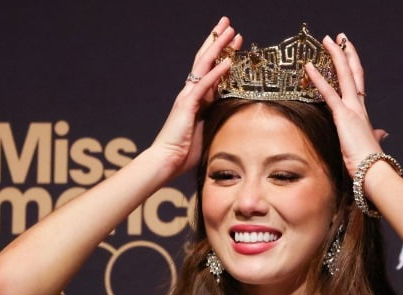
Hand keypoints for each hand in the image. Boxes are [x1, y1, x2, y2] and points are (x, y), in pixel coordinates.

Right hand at [151, 17, 242, 176]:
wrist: (166, 161)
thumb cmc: (185, 153)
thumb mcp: (207, 133)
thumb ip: (217, 122)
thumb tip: (236, 121)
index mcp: (196, 100)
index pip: (211, 72)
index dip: (223, 56)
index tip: (235, 44)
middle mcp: (191, 94)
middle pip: (205, 60)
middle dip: (218, 41)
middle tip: (229, 25)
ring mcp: (188, 97)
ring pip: (204, 65)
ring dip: (218, 47)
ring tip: (230, 31)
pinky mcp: (187, 105)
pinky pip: (205, 85)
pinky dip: (217, 72)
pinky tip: (228, 61)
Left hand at [305, 33, 383, 176]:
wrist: (373, 172)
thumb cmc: (369, 162)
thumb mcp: (370, 144)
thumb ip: (374, 135)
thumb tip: (382, 133)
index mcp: (362, 113)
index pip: (358, 84)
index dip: (353, 67)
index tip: (348, 53)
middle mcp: (359, 107)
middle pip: (354, 73)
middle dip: (346, 53)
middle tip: (339, 38)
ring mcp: (352, 109)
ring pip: (345, 75)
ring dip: (335, 55)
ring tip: (328, 40)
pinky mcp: (343, 116)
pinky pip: (328, 93)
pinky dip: (318, 79)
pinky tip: (309, 67)